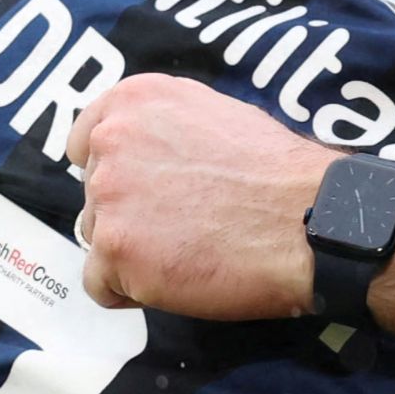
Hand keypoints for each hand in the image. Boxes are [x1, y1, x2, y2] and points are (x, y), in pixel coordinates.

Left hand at [67, 75, 334, 319]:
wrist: (309, 220)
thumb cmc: (279, 173)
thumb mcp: (216, 114)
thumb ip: (164, 129)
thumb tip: (145, 157)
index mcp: (134, 101)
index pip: (85, 142)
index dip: (114, 173)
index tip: (142, 193)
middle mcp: (111, 141)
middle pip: (94, 195)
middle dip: (130, 215)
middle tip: (185, 227)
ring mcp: (108, 197)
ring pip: (98, 239)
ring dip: (133, 253)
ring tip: (190, 252)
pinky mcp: (115, 251)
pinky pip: (100, 285)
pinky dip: (133, 292)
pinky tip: (177, 281)